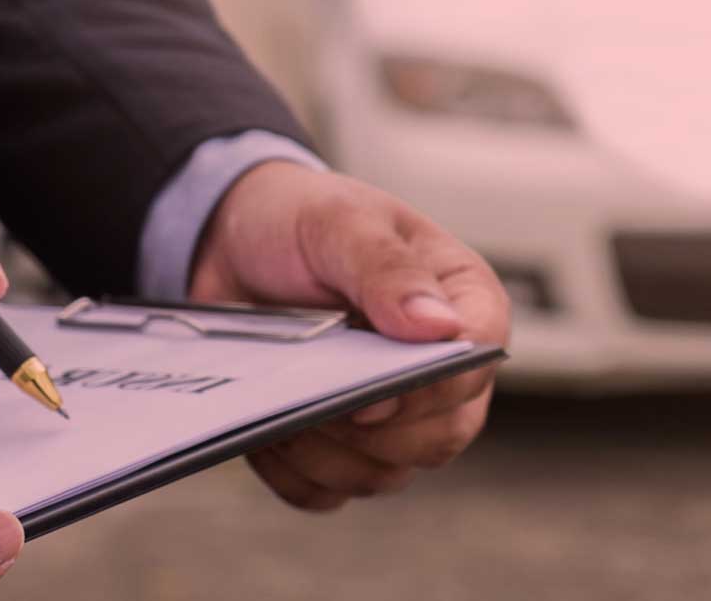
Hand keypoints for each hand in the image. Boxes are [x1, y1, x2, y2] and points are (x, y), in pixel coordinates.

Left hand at [190, 163, 509, 510]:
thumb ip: (387, 269)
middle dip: (377, 433)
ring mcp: (391, 413)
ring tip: (283, 410)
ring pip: (387, 474)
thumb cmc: (300, 218)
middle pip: (443, 435)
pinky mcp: (338, 444)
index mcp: (460, 299)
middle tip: (316, 399)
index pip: (479, 360)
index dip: (433, 388)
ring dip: (328, 455)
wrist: (231, 239)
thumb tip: (440, 329)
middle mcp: (436, 366)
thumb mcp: (339, 222)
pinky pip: (328, 491)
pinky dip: (294, 473)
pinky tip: (266, 432)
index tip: (372, 396)